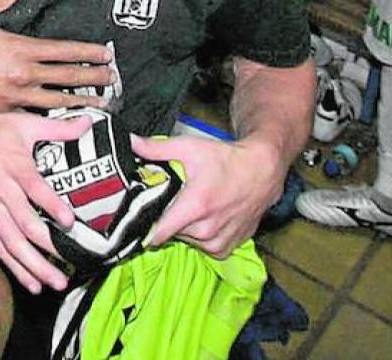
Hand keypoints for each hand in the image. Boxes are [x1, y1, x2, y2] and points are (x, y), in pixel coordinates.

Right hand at [0, 0, 114, 112]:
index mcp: (19, 49)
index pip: (63, 50)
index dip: (87, 52)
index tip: (105, 53)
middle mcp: (22, 74)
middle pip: (67, 76)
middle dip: (93, 77)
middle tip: (111, 78)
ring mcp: (16, 94)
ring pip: (58, 99)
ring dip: (81, 99)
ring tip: (100, 102)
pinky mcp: (7, 108)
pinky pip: (38, 110)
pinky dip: (56, 112)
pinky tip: (66, 114)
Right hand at [0, 106, 87, 293]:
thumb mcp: (23, 123)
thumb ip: (58, 128)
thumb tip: (89, 124)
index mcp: (14, 165)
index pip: (34, 188)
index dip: (51, 205)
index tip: (69, 221)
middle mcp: (1, 190)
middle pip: (24, 224)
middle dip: (47, 247)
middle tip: (71, 262)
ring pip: (11, 242)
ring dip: (33, 265)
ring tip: (55, 282)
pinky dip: (15, 267)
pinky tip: (33, 283)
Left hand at [135, 134, 282, 257]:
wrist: (262, 172)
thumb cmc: (226, 160)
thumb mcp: (189, 148)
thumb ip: (155, 149)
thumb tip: (129, 142)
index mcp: (195, 207)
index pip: (157, 233)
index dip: (144, 225)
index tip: (138, 218)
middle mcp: (206, 229)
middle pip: (170, 233)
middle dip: (167, 218)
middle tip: (173, 200)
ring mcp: (218, 242)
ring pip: (186, 240)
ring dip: (184, 228)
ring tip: (192, 206)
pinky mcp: (226, 248)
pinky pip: (202, 247)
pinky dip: (200, 236)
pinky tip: (206, 217)